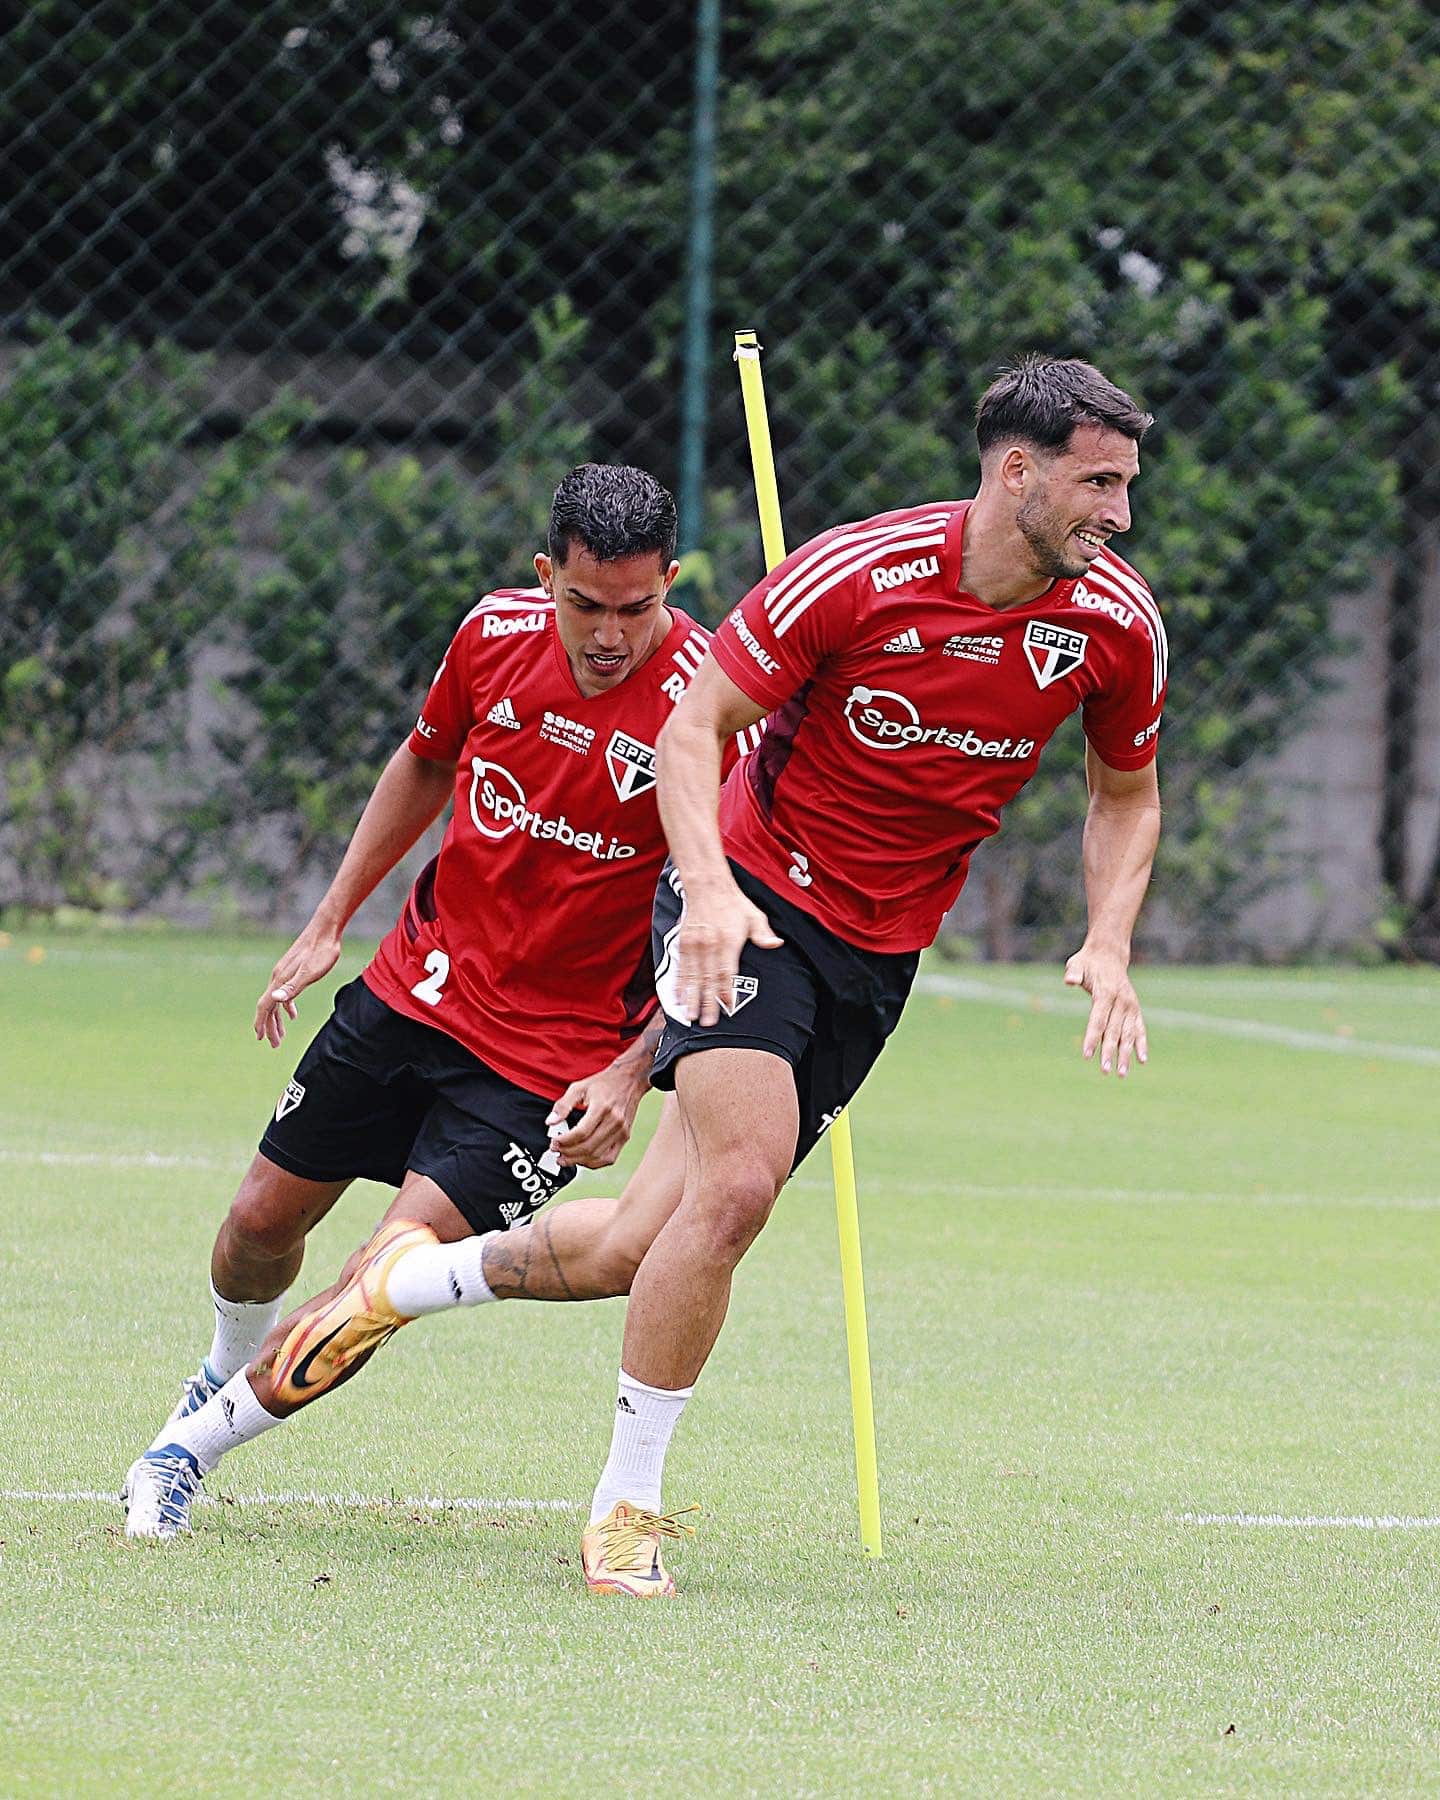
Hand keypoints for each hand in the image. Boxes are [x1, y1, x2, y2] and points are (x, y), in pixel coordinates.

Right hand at [253, 920, 343, 1047]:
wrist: (327, 928)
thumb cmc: (322, 950)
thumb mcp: (310, 972)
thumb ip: (292, 987)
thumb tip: (274, 1000)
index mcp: (280, 979)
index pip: (265, 1006)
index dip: (262, 1023)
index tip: (261, 1039)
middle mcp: (278, 976)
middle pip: (269, 1006)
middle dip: (270, 1026)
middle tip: (274, 1045)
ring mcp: (284, 973)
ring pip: (276, 1001)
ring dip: (277, 1019)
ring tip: (281, 1036)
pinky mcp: (293, 969)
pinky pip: (284, 992)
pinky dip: (286, 1006)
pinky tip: (293, 1014)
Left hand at [545, 1061, 648, 1169]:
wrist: (629, 1080)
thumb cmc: (603, 1083)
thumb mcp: (579, 1087)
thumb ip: (563, 1105)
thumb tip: (550, 1122)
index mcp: (602, 1107)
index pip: (581, 1133)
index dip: (564, 1141)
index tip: (554, 1142)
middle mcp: (614, 1121)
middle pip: (588, 1147)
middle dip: (568, 1153)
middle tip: (556, 1151)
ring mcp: (622, 1131)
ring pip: (597, 1156)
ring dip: (578, 1161)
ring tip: (565, 1158)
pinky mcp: (625, 1137)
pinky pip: (609, 1158)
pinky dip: (594, 1163)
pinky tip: (582, 1160)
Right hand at [677, 882, 782, 1026]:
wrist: (708, 886)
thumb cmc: (734, 904)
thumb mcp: (754, 916)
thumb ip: (763, 933)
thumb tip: (776, 944)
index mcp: (729, 940)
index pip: (727, 971)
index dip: (726, 990)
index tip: (727, 1008)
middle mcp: (710, 944)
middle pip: (708, 978)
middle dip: (707, 1002)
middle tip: (707, 1022)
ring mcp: (694, 944)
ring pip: (693, 976)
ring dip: (691, 997)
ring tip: (690, 1016)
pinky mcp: (684, 943)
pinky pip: (682, 968)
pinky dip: (680, 984)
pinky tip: (678, 998)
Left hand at [1063, 943, 1147, 1076]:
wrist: (1109, 955)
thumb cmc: (1088, 963)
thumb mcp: (1077, 964)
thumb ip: (1074, 973)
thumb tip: (1069, 981)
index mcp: (1106, 993)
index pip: (1098, 1020)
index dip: (1092, 1038)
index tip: (1086, 1056)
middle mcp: (1121, 1002)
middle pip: (1114, 1031)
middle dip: (1109, 1053)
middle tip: (1104, 1071)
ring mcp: (1131, 1007)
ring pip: (1129, 1035)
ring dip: (1125, 1055)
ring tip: (1121, 1074)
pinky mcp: (1135, 1010)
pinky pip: (1140, 1030)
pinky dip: (1142, 1045)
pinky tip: (1142, 1061)